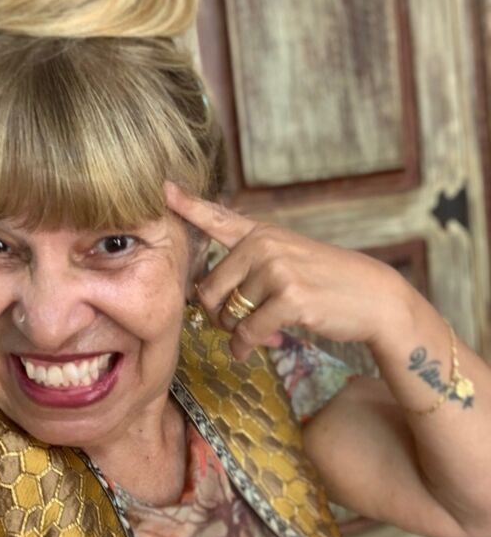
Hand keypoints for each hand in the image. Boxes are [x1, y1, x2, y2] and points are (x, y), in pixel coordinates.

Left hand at [165, 182, 412, 360]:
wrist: (375, 298)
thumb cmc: (327, 282)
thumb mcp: (289, 256)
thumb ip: (250, 264)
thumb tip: (206, 295)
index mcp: (261, 233)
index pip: (217, 217)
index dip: (187, 204)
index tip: (162, 188)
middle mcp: (264, 245)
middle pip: (209, 290)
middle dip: (219, 316)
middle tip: (237, 325)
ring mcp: (277, 270)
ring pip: (228, 316)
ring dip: (238, 334)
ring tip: (261, 333)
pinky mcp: (289, 298)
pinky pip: (247, 333)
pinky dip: (246, 348)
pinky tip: (256, 348)